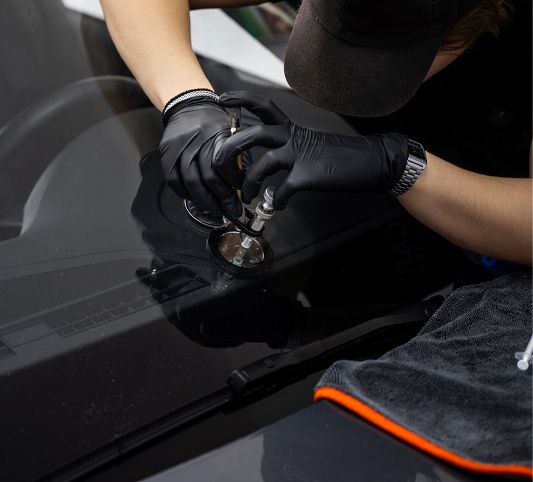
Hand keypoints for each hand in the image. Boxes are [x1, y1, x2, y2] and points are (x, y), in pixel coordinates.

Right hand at [159, 96, 245, 217]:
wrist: (189, 104)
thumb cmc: (214, 122)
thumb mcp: (233, 133)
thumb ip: (238, 158)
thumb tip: (243, 187)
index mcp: (216, 134)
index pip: (223, 166)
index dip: (232, 185)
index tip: (242, 198)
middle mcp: (196, 140)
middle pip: (207, 177)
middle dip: (221, 200)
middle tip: (231, 211)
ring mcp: (178, 146)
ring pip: (190, 182)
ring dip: (204, 201)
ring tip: (215, 210)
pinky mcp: (166, 151)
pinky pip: (172, 179)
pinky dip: (184, 193)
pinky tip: (194, 199)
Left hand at [217, 91, 408, 208]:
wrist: (372, 162)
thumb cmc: (341, 156)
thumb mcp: (311, 145)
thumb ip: (289, 149)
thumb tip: (270, 163)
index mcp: (293, 129)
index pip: (264, 108)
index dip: (242, 100)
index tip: (222, 99)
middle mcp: (293, 138)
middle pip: (253, 134)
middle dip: (231, 147)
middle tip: (217, 161)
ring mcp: (300, 156)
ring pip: (263, 164)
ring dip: (250, 182)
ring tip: (247, 195)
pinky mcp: (308, 176)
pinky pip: (283, 190)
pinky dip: (277, 201)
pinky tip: (278, 205)